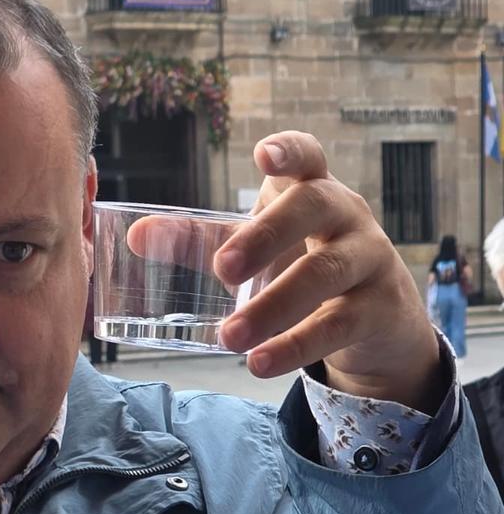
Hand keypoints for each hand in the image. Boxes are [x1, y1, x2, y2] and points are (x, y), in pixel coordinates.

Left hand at [214, 131, 442, 412]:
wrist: (377, 315)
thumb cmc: (301, 261)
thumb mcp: (254, 245)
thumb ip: (198, 240)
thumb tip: (134, 236)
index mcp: (311, 190)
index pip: (309, 157)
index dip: (290, 150)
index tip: (265, 155)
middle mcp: (346, 215)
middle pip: (314, 207)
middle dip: (266, 235)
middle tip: (222, 268)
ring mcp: (369, 258)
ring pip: (325, 272)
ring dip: (274, 306)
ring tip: (229, 337)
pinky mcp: (380, 307)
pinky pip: (339, 325)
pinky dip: (297, 346)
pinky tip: (260, 363)